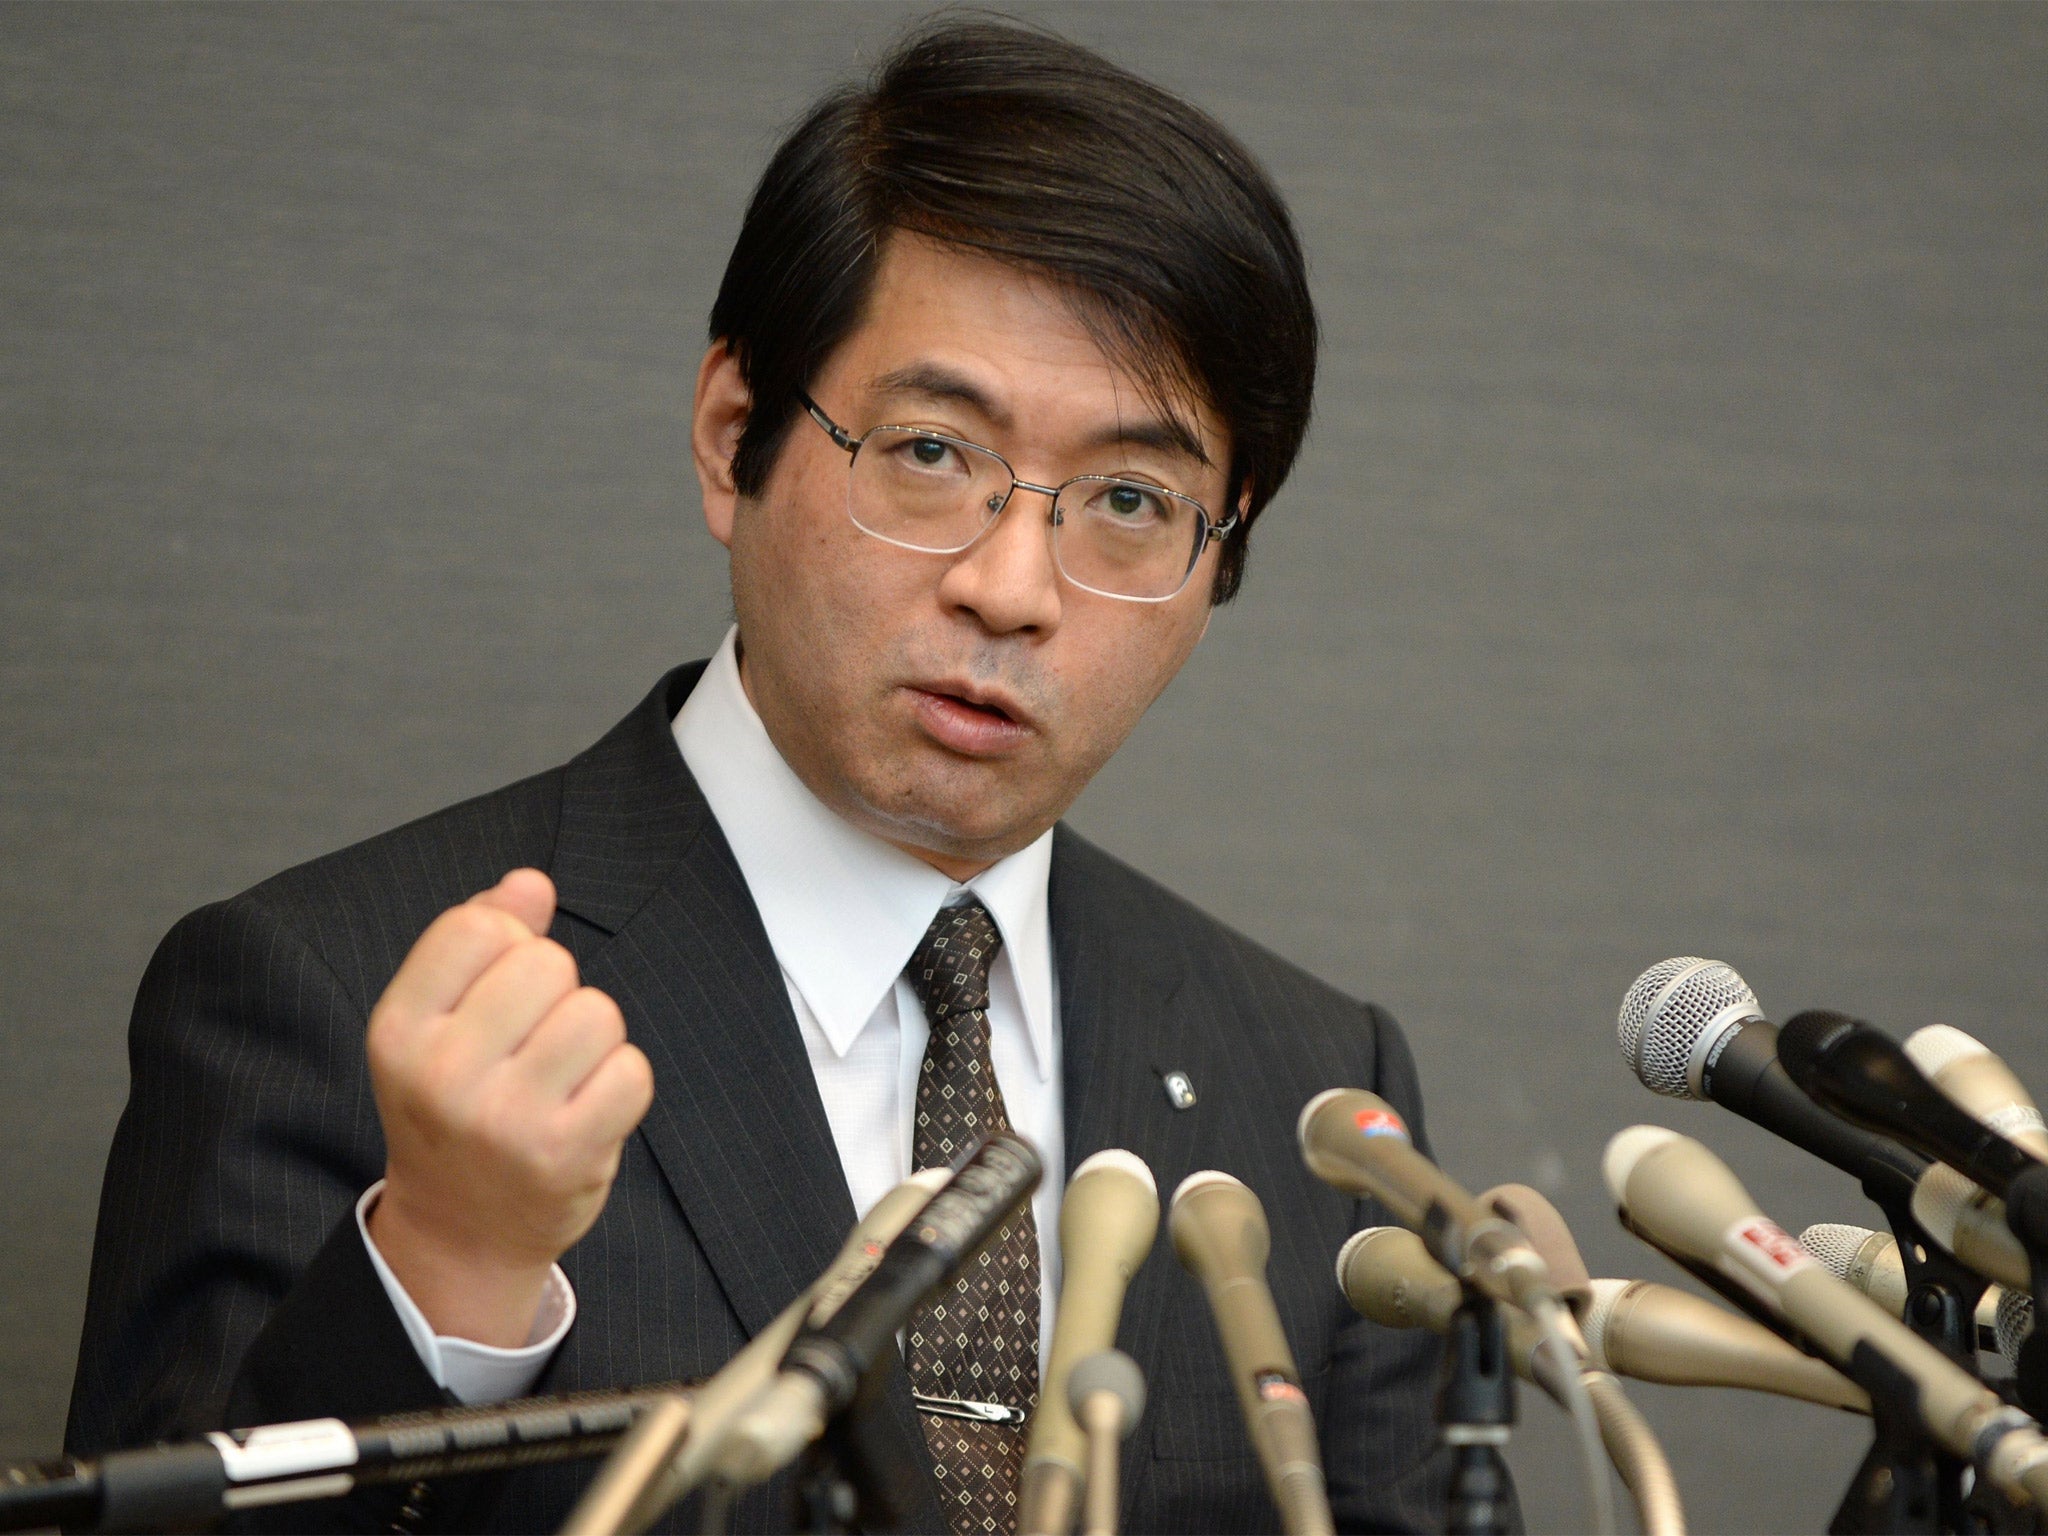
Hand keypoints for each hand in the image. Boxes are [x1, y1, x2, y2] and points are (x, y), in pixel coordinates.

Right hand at [364, 869, 653, 1345]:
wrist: (460, 1233)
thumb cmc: (455, 1110)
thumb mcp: (438, 1023)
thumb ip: (479, 939)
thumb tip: (530, 882)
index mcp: (399, 1031)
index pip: (478, 927)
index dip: (509, 944)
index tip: (497, 991)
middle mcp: (442, 1075)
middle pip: (548, 962)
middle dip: (556, 993)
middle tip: (531, 1047)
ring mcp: (504, 1120)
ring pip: (597, 1012)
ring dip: (593, 1039)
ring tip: (558, 1079)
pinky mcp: (565, 1154)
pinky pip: (632, 1070)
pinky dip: (621, 1084)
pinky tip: (585, 1110)